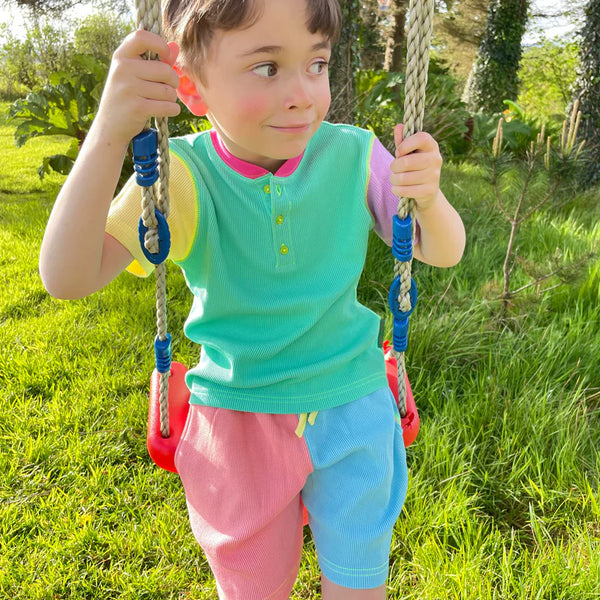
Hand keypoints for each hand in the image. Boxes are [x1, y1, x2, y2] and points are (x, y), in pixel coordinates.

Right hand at [93, 30, 180, 147]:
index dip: (160, 44)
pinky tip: (166, 110)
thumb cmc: (126, 98)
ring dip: (171, 98)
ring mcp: (129, 88)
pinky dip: (172, 110)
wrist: (109, 127)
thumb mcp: (134, 75)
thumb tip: (175, 46)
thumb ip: (155, 61)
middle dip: (173, 82)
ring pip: (168, 90)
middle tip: (168, 88)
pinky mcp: (138, 107)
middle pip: (165, 70)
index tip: (165, 56)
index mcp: (120, 57)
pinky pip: (168, 106)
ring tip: (161, 101)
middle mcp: (123, 69)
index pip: (142, 36)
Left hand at [390, 123, 441, 211]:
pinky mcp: (429, 191)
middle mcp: (436, 159)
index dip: (406, 144)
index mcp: (431, 146)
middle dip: (394, 166)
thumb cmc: (415, 167)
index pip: (421, 138)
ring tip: (395, 179)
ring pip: (404, 178)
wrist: (427, 191)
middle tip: (393, 169)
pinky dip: (396, 190)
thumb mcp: (408, 153)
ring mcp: (434, 176)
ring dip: (394, 179)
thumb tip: (398, 126)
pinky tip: (397, 188)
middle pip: (406, 162)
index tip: (398, 152)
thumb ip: (402, 141)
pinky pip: (405, 190)